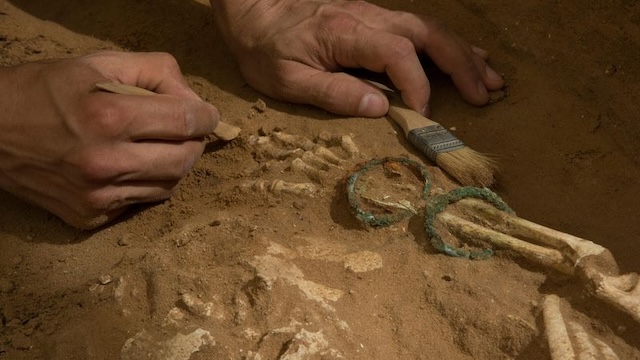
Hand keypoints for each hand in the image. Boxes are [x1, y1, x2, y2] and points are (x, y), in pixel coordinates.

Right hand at [0, 51, 218, 228]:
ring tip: (155, 146)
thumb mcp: (98, 63)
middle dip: (194, 143)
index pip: (186, 122)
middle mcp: (105, 162)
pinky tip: (129, 166)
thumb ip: (154, 72)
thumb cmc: (45, 90)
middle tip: (185, 132)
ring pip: (168, 187)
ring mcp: (97, 195)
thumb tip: (194, 101)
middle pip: (185, 160)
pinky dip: (145, 184)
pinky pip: (140, 203)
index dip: (206, 116)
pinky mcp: (89, 216)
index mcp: (109, 117)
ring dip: (173, 165)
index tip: (206, 115)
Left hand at [210, 0, 503, 117]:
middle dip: (461, 64)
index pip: (399, 56)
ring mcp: (373, 14)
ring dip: (463, 52)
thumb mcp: (287, 79)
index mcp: (346, 34)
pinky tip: (464, 56)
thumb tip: (380, 109)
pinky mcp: (372, 18)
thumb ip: (333, 93)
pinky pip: (418, 28)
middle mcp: (368, 18)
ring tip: (491, 78)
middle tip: (486, 94)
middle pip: (428, 34)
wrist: (251, 7)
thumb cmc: (264, 47)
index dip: (417, 86)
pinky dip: (446, 44)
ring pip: (430, 27)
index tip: (421, 115)